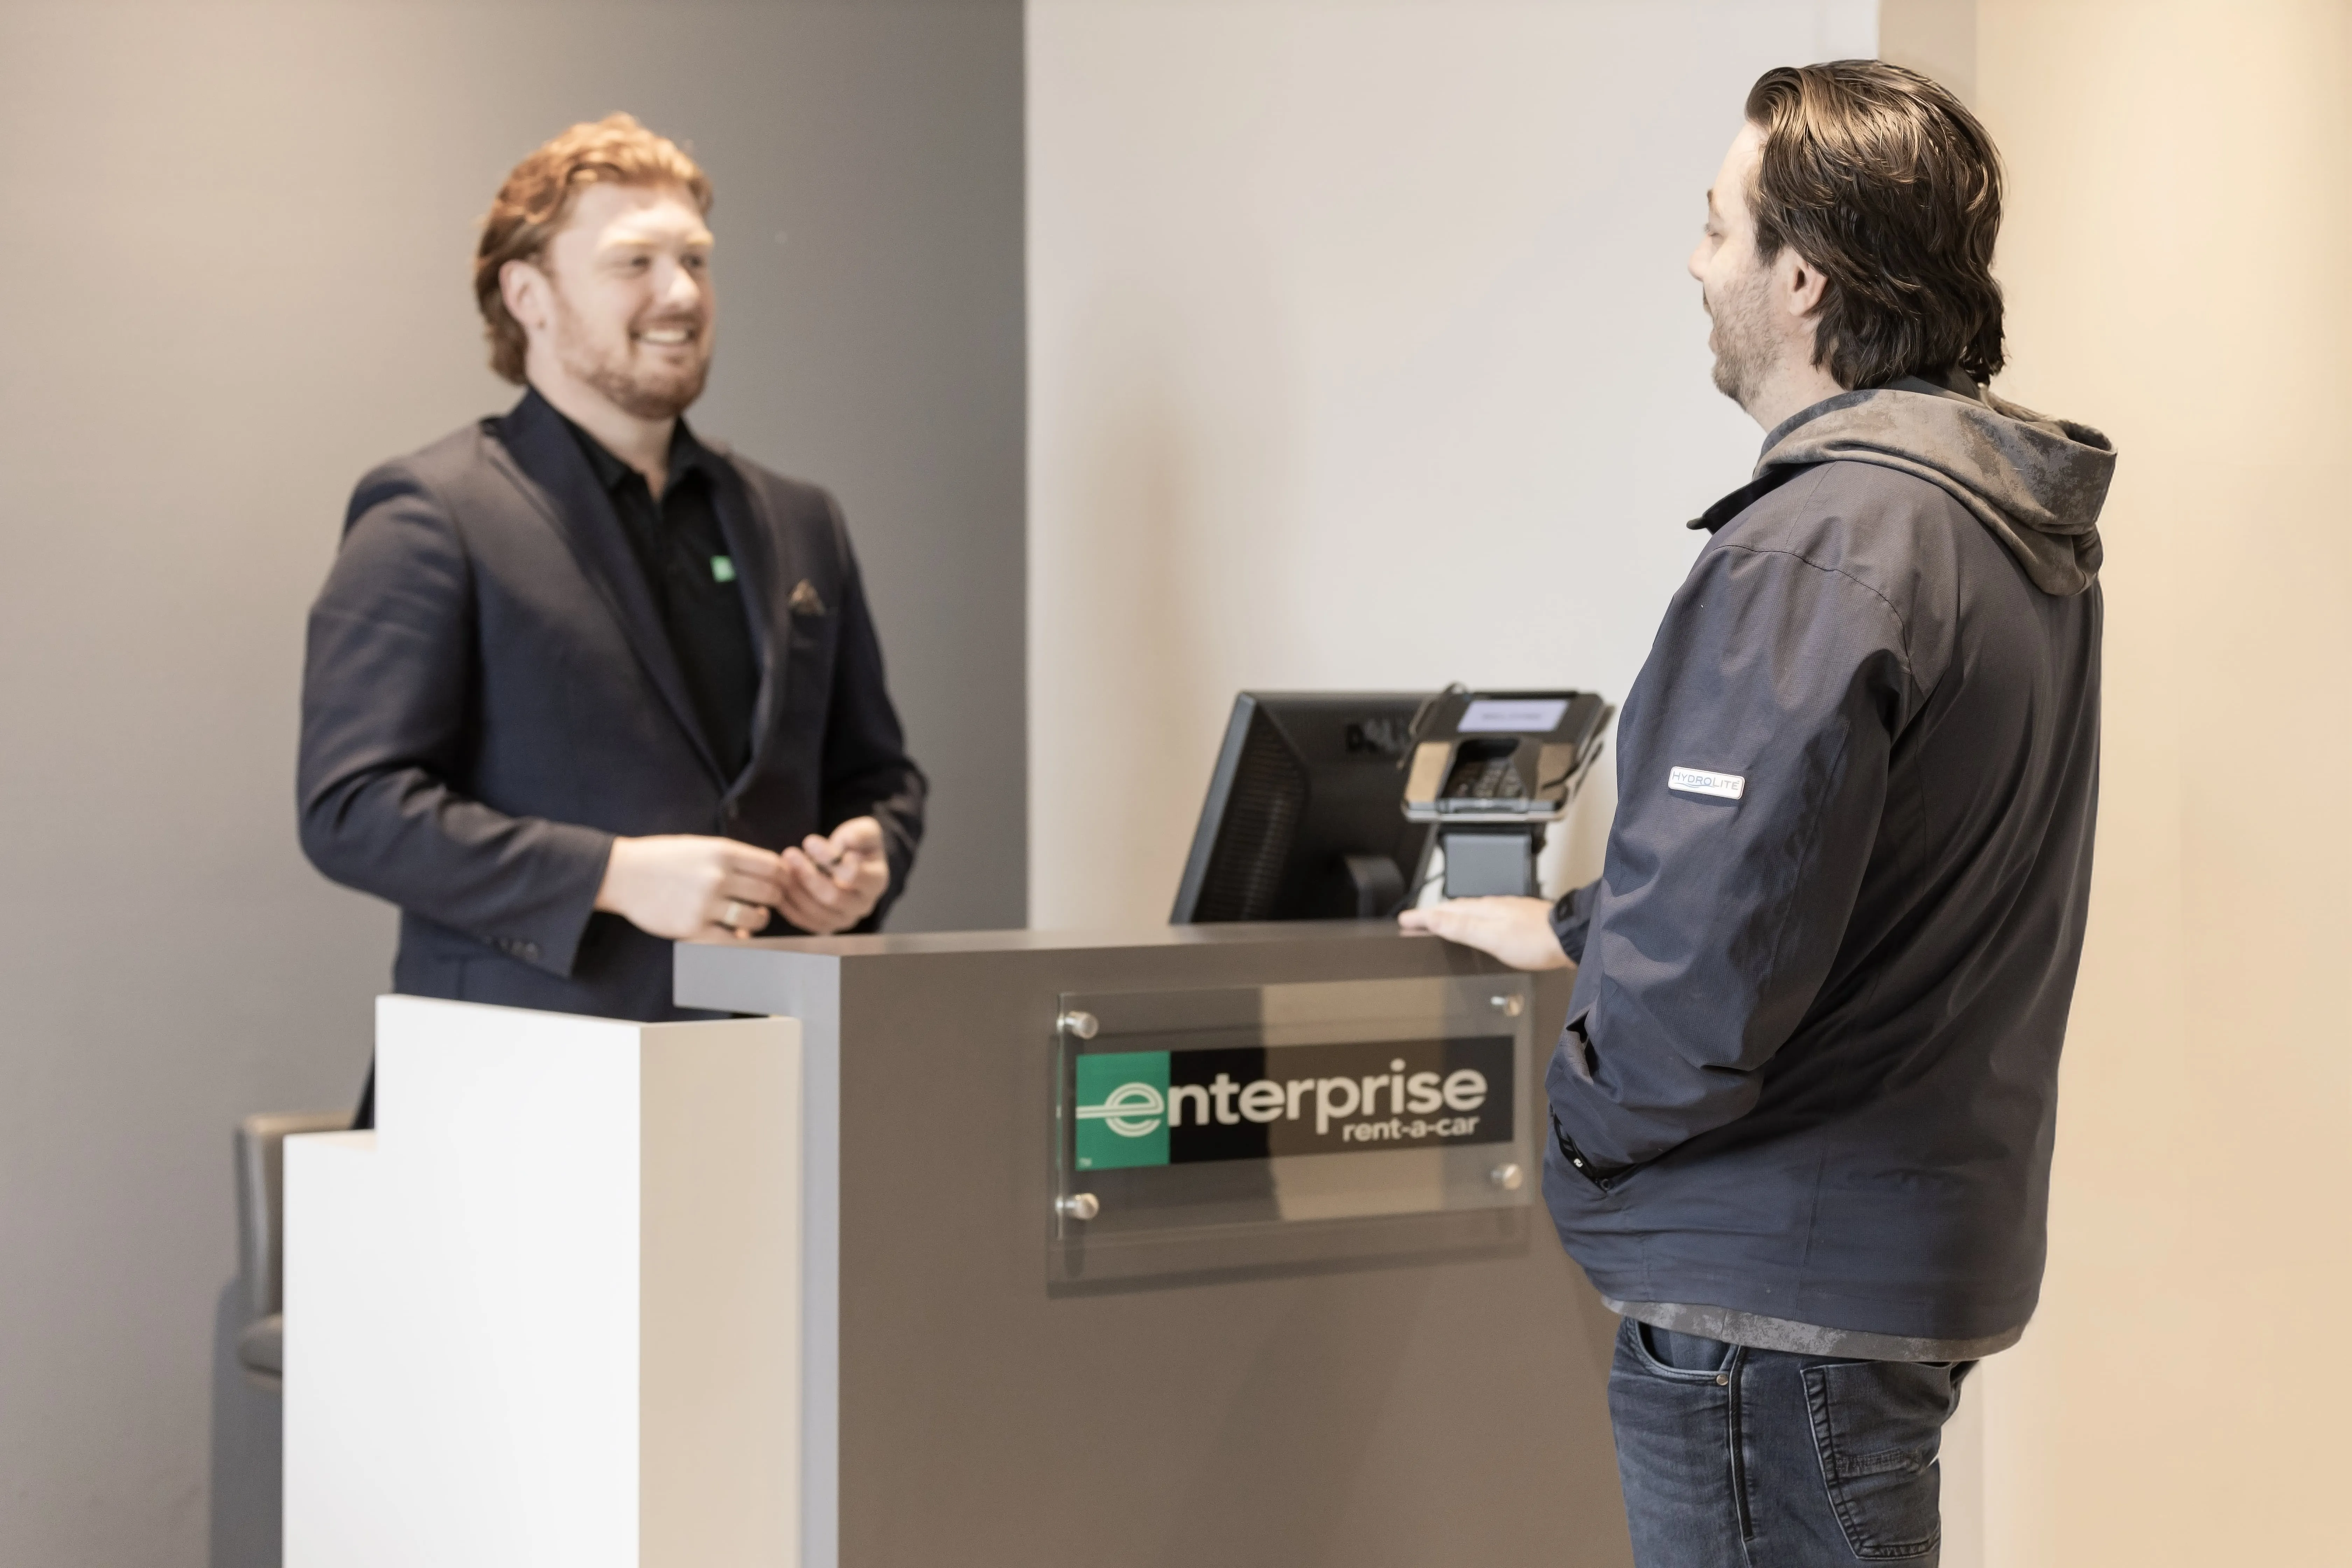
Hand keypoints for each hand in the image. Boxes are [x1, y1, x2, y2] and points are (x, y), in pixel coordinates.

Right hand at [595, 835, 786, 940]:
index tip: (781, 882)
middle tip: (769, 902)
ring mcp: (706, 904)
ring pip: (755, 919)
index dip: (783, 876)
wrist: (622, 874)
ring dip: (759, 921)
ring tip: (752, 918)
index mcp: (722, 852)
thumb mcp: (700, 846)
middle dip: (774, 899)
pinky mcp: (693, 928)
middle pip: (770, 892)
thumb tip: (771, 871)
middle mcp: (718, 877)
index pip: (772, 866)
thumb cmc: (662, 858)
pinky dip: (738, 939)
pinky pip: (731, 940)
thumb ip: (733, 857)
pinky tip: (735, 933)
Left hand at [774, 816, 890, 935]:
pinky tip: (780, 886)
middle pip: (833, 897)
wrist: (849, 864)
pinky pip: (805, 922)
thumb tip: (848, 841)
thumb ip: (861, 833)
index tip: (808, 840)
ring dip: (795, 889)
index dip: (828, 859)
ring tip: (783, 867)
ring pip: (816, 912)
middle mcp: (864, 905)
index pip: (853, 875)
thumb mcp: (865, 831)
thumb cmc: (857, 846)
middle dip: (807, 875)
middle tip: (788, 853)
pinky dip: (789, 905)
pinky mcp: (827, 926)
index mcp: (876, 881)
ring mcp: (845, 919)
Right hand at [1399, 895, 1572, 970]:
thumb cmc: (1536, 941)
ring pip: (1469, 911)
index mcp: (1483, 910)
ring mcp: (1505, 912)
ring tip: (1438, 921)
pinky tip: (1477, 926)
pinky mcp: (1517, 920)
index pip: (1443, 912)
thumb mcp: (1492, 937)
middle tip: (1414, 919)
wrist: (1569, 938)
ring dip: (1450, 915)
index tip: (1404, 919)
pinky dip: (1470, 920)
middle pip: (1454, 909)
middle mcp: (1493, 907)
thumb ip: (1462, 927)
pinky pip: (1484, 915)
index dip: (1421, 917)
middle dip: (1431, 914)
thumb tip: (1433, 918)